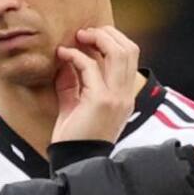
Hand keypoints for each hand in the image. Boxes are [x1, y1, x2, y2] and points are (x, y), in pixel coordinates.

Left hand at [52, 26, 139, 143]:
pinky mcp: (100, 100)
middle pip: (130, 49)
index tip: (88, 38)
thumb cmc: (73, 136)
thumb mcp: (74, 103)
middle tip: (83, 33)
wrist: (73, 161)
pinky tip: (62, 55)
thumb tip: (66, 57)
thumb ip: (74, 81)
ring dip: (97, 38)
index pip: (131, 57)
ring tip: (77, 37)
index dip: (112, 40)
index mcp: (124, 96)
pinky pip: (90, 67)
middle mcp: (126, 95)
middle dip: (107, 34)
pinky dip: (75, 56)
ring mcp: (116, 97)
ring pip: (119, 52)